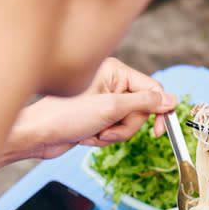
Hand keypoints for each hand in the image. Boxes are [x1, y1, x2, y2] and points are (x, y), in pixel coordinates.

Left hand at [0, 58, 175, 165]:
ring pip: (128, 123)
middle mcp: (110, 83)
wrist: (37, 135)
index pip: (151, 89)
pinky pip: (114, 130)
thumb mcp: (111, 109)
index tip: (159, 131)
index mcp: (115, 72)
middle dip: (125, 126)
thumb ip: (145, 103)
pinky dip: (103, 138)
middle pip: (141, 109)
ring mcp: (103, 100)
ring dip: (112, 135)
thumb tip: (171, 99)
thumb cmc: (65, 116)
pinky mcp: (97, 116)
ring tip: (92, 133)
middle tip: (106, 131)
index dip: (158, 111)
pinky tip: (85, 136)